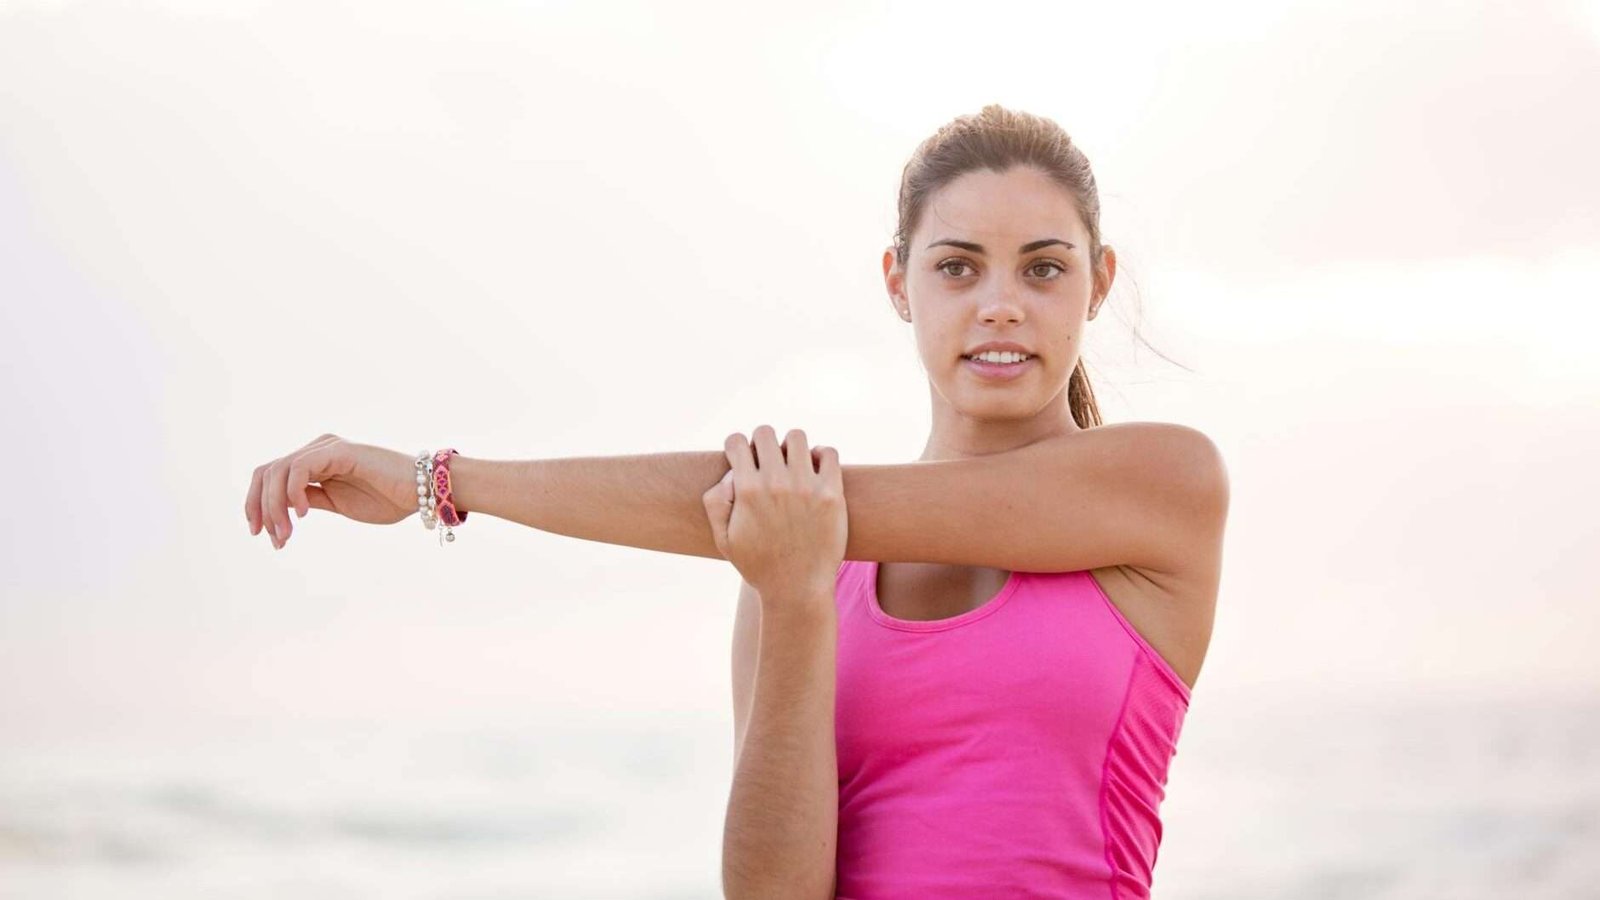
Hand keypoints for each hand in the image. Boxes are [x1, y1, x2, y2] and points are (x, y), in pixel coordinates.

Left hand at [244, 434, 418, 548]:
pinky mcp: (338, 450)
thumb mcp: (337, 504)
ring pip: (278, 471)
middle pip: (266, 472)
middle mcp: (316, 449)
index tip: (260, 535)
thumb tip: (278, 510)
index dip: (257, 505)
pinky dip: (293, 492)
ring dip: (275, 507)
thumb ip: (310, 500)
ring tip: (286, 534)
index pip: (270, 477)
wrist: (422, 493)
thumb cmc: (388, 499)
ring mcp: (326, 447)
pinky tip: (305, 514)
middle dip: (260, 508)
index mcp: (315, 461)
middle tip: (273, 539)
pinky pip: (300, 468)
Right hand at [702, 425, 846, 606]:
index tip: (743, 460)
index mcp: (747, 491)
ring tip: (792, 464)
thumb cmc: (758, 564)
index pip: (737, 441)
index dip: (736, 447)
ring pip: (797, 436)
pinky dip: (821, 455)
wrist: (797, 588)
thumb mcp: (723, 538)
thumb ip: (715, 502)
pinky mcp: (832, 494)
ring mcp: (806, 486)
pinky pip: (829, 453)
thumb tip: (731, 473)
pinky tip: (815, 470)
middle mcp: (776, 483)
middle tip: (767, 463)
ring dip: (791, 446)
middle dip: (762, 443)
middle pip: (765, 433)